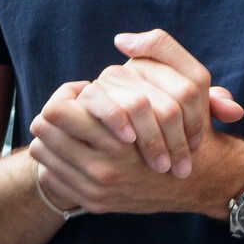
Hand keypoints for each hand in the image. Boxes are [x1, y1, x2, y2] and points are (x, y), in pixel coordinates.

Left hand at [25, 30, 243, 217]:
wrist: (200, 182)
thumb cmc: (189, 128)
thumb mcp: (189, 85)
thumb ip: (160, 50)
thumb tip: (122, 40)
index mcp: (120, 132)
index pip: (57, 110)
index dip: (65, 96)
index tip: (79, 96)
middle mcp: (106, 165)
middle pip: (44, 128)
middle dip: (50, 116)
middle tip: (62, 112)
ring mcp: (98, 186)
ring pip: (43, 149)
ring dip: (49, 138)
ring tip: (63, 131)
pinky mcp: (95, 203)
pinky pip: (52, 174)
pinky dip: (55, 162)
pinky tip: (69, 154)